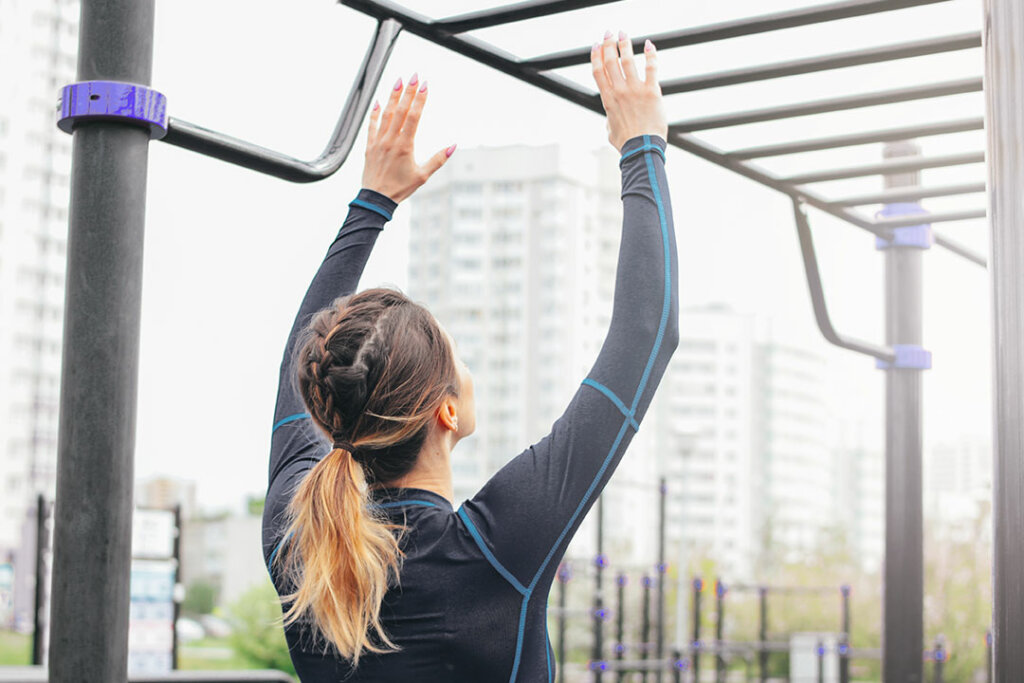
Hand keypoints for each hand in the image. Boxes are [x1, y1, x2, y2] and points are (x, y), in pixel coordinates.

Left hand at [361, 73, 455, 202]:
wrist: (376, 199)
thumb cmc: (401, 188)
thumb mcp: (423, 176)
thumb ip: (438, 159)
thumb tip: (453, 146)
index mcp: (405, 146)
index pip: (414, 117)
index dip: (420, 99)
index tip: (425, 85)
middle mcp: (391, 140)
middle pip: (401, 111)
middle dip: (408, 92)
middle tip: (414, 76)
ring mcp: (378, 141)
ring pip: (386, 114)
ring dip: (393, 97)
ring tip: (398, 81)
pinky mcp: (369, 146)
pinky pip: (372, 125)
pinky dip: (375, 113)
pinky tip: (378, 101)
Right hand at [590, 30, 667, 152]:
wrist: (641, 148)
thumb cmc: (626, 143)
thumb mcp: (610, 131)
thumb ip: (610, 119)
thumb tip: (611, 118)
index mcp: (607, 100)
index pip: (598, 72)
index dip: (596, 56)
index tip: (596, 45)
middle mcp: (619, 91)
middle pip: (610, 62)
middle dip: (608, 45)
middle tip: (608, 33)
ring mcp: (635, 90)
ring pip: (627, 61)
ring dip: (624, 45)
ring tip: (623, 33)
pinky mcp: (651, 92)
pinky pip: (651, 67)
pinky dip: (650, 54)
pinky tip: (649, 44)